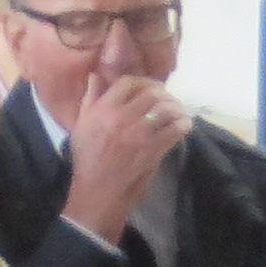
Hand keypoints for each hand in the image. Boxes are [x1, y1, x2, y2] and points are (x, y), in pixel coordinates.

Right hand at [61, 77, 190, 240]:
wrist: (98, 191)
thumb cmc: (87, 158)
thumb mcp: (81, 125)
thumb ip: (90, 98)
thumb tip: (96, 75)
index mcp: (102, 110)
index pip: (128, 83)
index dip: (142, 81)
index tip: (148, 87)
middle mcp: (122, 117)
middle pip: (151, 93)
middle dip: (163, 93)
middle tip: (167, 99)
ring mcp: (140, 134)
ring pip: (167, 109)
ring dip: (176, 107)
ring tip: (178, 111)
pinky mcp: (154, 150)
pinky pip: (175, 129)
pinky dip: (183, 124)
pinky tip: (184, 125)